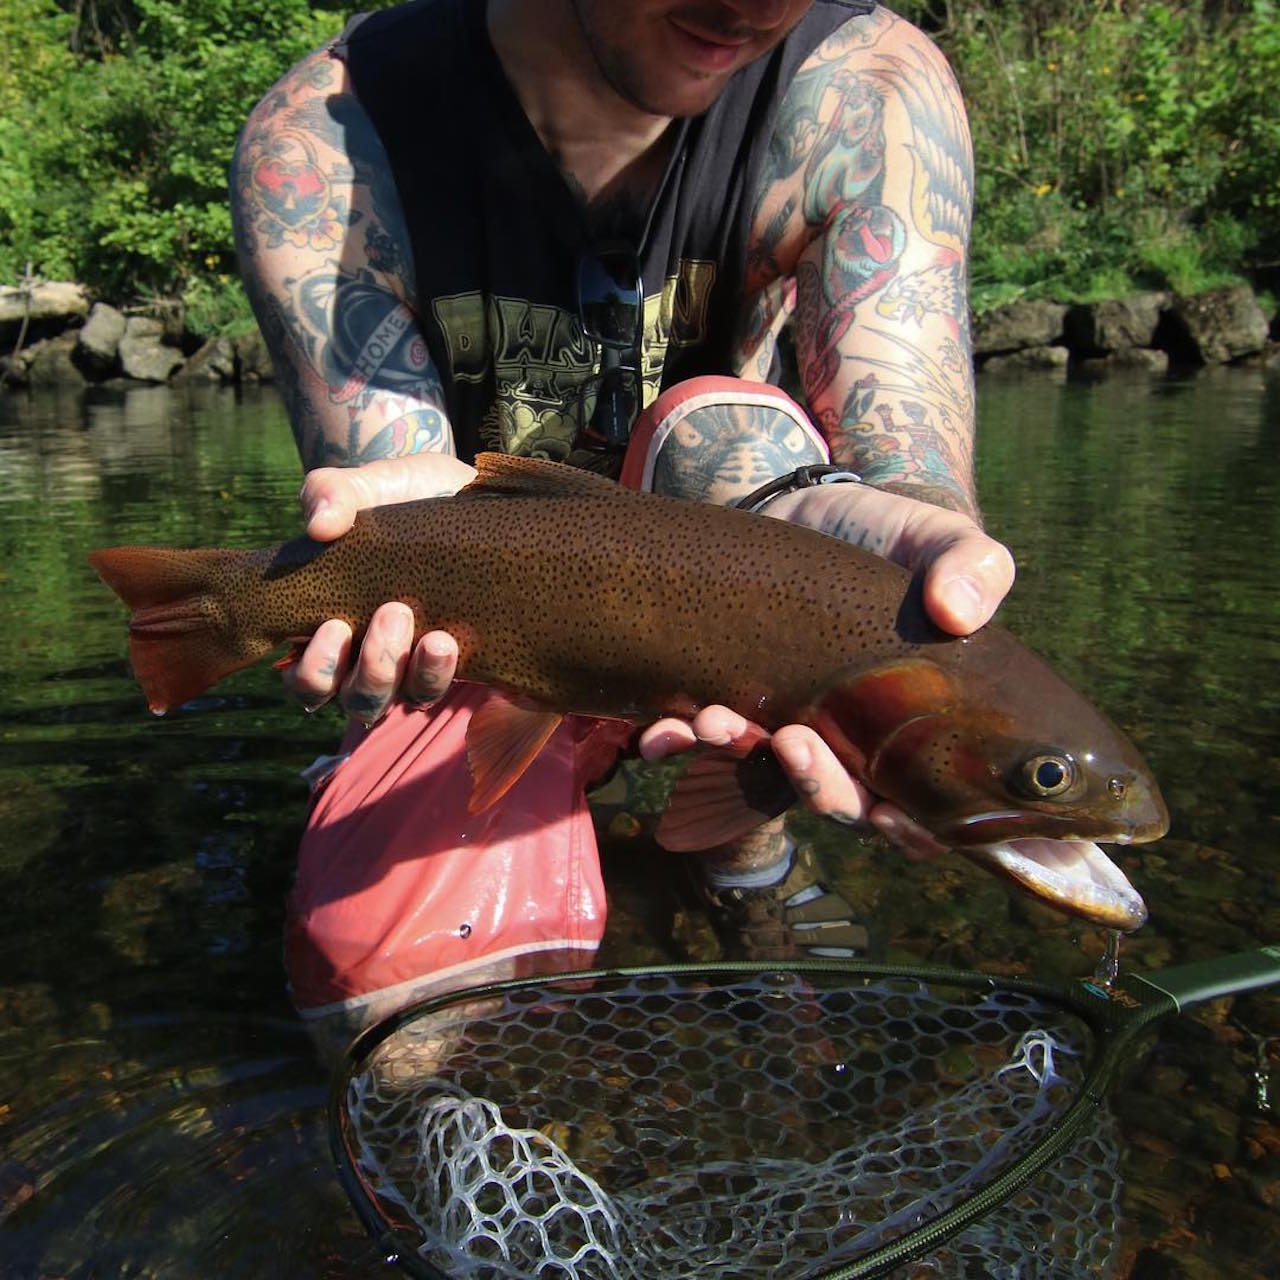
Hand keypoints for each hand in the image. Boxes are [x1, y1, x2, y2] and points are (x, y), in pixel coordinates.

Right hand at [285, 455, 471, 721]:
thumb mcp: (367, 484)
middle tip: (392, 614)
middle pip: (354, 700)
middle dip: (369, 670)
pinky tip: (451, 640)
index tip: (334, 626)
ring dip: (411, 675)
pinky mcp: (455, 662)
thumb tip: (319, 525)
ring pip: (401, 701)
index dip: (313, 670)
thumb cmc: (402, 497)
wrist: (463, 495)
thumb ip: (331, 494)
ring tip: (434, 636)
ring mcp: (411, 665)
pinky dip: (441, 671)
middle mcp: (367, 657)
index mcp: (331, 626)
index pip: (306, 678)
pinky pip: (438, 689)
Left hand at [639, 483, 1015, 856]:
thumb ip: (971, 566)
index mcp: (912, 725)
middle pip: (837, 800)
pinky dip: (678, 743)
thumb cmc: (888, 536)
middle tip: (793, 743)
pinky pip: (701, 740)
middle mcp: (849, 739)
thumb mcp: (937, 537)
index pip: (924, 808)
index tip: (888, 814)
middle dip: (813, 785)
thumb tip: (960, 612)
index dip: (912, 831)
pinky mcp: (736, 697)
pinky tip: (658, 735)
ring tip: (713, 720)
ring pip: (763, 776)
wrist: (811, 509)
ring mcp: (788, 722)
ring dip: (737, 761)